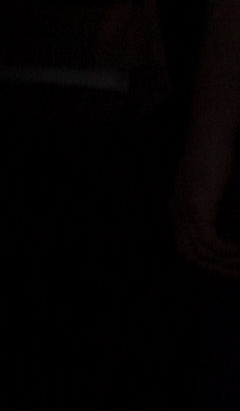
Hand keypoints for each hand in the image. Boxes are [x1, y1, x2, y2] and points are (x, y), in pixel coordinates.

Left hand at [174, 161, 239, 284]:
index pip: (187, 246)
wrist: (211, 134)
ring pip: (201, 252)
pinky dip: (226, 251)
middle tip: (239, 276)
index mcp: (179, 209)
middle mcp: (177, 213)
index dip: (207, 260)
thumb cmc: (218, 154)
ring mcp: (184, 211)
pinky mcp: (196, 208)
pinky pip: (209, 242)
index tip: (228, 267)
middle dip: (216, 269)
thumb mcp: (213, 186)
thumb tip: (226, 222)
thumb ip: (215, 205)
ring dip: (225, 263)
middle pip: (191, 255)